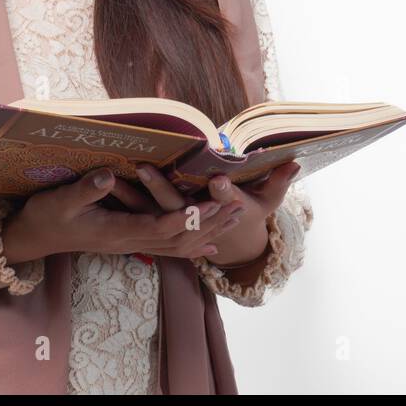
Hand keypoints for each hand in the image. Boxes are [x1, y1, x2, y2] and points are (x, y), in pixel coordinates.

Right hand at [0, 167, 249, 263]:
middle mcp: (129, 241)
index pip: (161, 226)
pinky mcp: (129, 241)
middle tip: (238, 205)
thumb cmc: (46, 215)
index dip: (189, 216)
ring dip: (207, 232)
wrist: (34, 237)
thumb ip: (85, 189)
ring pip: (177, 245)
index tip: (213, 203)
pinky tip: (211, 246)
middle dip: (209, 223)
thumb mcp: (60, 200)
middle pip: (178, 238)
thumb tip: (108, 175)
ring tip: (234, 217)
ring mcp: (130, 244)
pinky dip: (192, 246)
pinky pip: (167, 248)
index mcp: (117, 231)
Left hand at [124, 160, 302, 266]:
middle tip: (144, 166)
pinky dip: (128, 200)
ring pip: (151, 212)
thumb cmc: (255, 213)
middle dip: (160, 187)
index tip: (209, 179)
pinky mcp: (164, 224)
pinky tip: (109, 184)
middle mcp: (196, 222)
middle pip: (176, 207)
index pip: (215, 205)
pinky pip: (141, 214)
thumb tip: (297, 162)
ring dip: (133, 195)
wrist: (238, 244)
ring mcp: (178, 225)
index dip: (212, 196)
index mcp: (220, 214)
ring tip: (114, 173)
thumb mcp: (269, 200)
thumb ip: (280, 181)